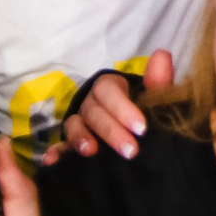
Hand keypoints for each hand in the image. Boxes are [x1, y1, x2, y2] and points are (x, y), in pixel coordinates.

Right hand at [40, 53, 172, 162]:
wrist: (135, 134)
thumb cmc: (146, 112)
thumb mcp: (155, 99)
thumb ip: (158, 82)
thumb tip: (162, 56)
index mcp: (110, 88)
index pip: (110, 91)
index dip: (123, 108)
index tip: (141, 128)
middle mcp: (91, 103)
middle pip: (94, 112)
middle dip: (111, 131)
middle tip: (130, 151)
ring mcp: (79, 124)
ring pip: (74, 126)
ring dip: (80, 137)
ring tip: (91, 152)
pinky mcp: (70, 145)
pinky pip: (59, 147)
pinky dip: (55, 152)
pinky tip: (53, 160)